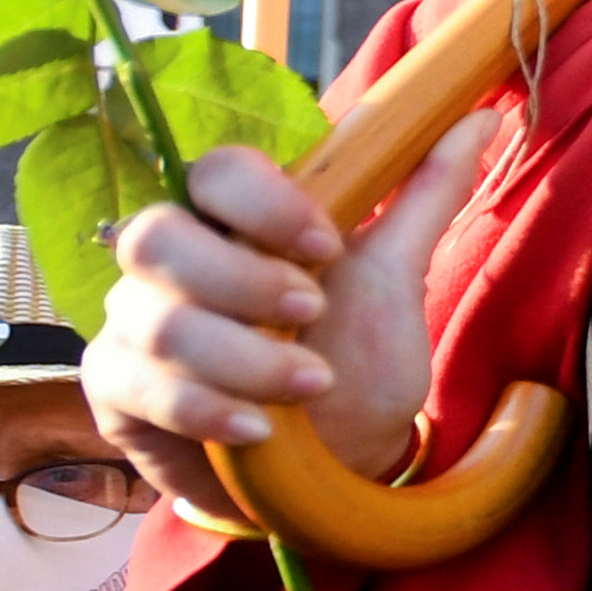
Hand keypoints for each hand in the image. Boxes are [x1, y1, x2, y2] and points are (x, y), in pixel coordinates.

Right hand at [87, 119, 498, 521]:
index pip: (216, 172)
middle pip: (157, 235)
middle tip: (312, 311)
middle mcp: (168, 262)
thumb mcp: (394, 285)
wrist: (327, 470)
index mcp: (233, 222)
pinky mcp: (114, 390)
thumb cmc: (352, 364)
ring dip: (242, 356)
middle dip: (240, 277)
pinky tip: (258, 430)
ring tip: (309, 385)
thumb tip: (476, 120)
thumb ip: (424, 200)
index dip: (264, 202)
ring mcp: (132, 324)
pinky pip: (136, 386)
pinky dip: (204, 408)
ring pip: (154, 320)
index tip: (328, 244)